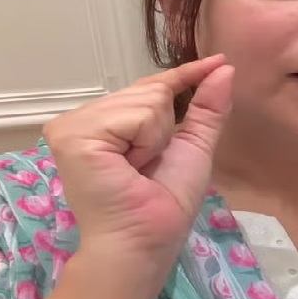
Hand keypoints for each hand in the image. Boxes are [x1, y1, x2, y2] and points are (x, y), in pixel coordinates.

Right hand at [43, 55, 234, 267]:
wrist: (146, 238)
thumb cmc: (165, 202)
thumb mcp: (193, 146)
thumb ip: (206, 108)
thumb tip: (224, 68)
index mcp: (108, 122)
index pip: (151, 86)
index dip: (185, 75)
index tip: (218, 60)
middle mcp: (84, 118)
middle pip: (149, 89)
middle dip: (163, 127)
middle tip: (145, 166)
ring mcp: (73, 124)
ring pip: (145, 98)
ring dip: (156, 137)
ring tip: (135, 167)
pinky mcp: (72, 134)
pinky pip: (135, 115)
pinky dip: (146, 140)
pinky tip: (127, 165)